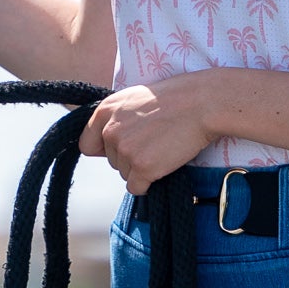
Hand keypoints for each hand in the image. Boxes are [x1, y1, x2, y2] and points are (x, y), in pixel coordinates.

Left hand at [77, 76, 213, 193]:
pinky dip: (149, 183)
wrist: (201, 103)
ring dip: (142, 169)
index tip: (120, 149)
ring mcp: (125, 151)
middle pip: (111, 162)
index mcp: (105, 111)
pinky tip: (164, 165)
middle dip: (130, 158)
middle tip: (155, 141)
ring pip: (125, 175)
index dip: (103, 150)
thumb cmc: (173, 99)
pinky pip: (137, 188)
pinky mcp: (142, 168)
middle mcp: (110, 131)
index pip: (87, 145)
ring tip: (162, 148)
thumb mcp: (134, 99)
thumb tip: (103, 144)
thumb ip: (115, 118)